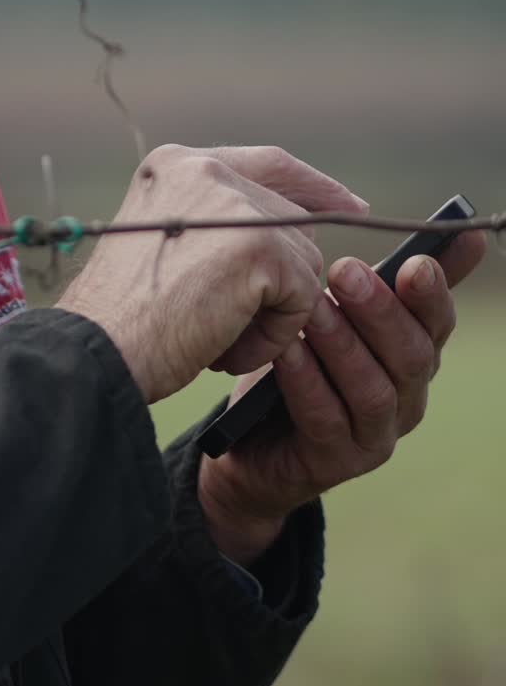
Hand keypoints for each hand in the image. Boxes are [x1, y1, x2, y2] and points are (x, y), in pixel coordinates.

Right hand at [57, 144, 367, 402]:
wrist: (95, 351)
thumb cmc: (119, 319)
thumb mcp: (164, 247)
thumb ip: (214, 225)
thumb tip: (287, 232)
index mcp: (176, 164)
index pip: (268, 164)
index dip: (313, 186)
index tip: (351, 208)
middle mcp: (205, 170)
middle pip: (293, 220)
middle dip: (288, 277)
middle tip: (247, 324)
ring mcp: (234, 204)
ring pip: (302, 262)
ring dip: (271, 316)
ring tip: (216, 340)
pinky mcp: (259, 246)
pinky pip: (303, 297)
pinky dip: (273, 337)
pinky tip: (224, 350)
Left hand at [198, 229, 486, 565]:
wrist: (248, 442)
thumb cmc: (297, 361)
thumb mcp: (333, 313)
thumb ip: (367, 276)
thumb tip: (408, 223)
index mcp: (413, 355)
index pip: (437, 323)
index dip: (435, 292)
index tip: (416, 261)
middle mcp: (407, 398)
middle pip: (412, 355)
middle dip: (380, 311)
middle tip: (344, 272)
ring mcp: (375, 435)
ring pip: (373, 389)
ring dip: (343, 344)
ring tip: (312, 309)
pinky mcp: (336, 462)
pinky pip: (325, 418)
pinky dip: (308, 381)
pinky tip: (287, 351)